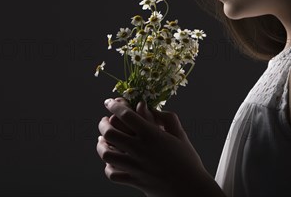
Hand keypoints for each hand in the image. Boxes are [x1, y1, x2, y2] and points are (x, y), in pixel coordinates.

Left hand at [96, 97, 210, 196]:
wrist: (189, 188)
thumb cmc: (187, 160)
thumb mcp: (180, 135)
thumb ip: (167, 118)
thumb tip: (152, 109)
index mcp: (151, 135)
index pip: (126, 115)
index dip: (114, 106)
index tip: (109, 102)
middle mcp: (139, 149)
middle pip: (110, 132)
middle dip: (103, 124)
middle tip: (104, 121)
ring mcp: (134, 166)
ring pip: (106, 153)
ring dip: (101, 144)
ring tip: (102, 140)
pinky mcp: (133, 180)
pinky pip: (112, 173)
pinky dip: (108, 166)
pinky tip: (111, 161)